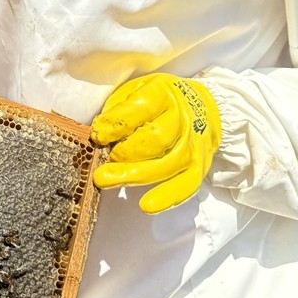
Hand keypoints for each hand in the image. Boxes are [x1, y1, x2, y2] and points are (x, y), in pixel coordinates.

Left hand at [90, 73, 220, 213]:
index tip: (98, 136)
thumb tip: (101, 134)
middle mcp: (182, 117)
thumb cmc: (156, 101)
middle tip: (101, 162)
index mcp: (162, 93)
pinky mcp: (199, 164)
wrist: (200, 105)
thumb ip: (117, 110)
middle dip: (125, 153)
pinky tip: (147, 206)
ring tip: (108, 181)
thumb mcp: (133, 91)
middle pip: (156, 138)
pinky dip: (168, 197)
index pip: (140, 108)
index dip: (116, 125)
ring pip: (169, 163)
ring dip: (136, 175)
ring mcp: (193, 143)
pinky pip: (188, 184)